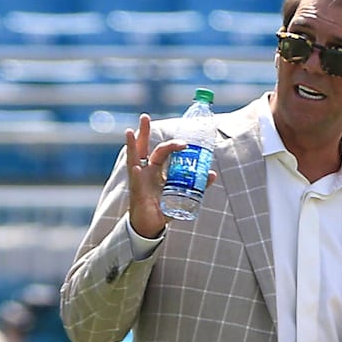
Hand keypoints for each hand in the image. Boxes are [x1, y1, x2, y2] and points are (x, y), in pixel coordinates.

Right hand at [126, 113, 217, 237]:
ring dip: (132, 145)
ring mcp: (138, 180)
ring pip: (133, 159)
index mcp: (156, 169)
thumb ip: (197, 184)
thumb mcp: (183, 194)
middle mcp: (144, 171)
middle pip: (143, 148)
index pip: (162, 151)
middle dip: (144, 132)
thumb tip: (211, 173)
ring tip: (129, 132)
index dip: (173, 144)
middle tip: (144, 116)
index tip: (186, 143)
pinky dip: (136, 174)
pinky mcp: (136, 193)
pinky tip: (135, 168)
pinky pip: (135, 182)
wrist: (151, 225)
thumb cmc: (163, 207)